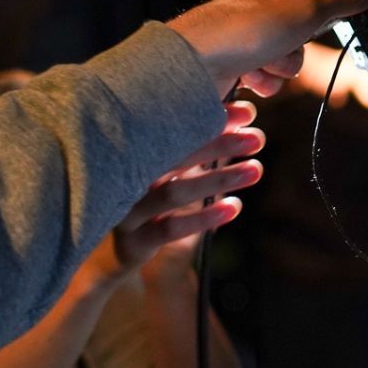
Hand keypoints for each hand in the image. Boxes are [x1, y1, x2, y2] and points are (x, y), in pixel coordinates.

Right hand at [80, 102, 265, 292]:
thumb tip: (246, 117)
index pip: (175, 127)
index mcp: (135, 151)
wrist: (111, 255)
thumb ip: (200, 147)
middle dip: (218, 142)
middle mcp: (125, 175)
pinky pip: (169, 228)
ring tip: (256, 170)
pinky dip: (204, 217)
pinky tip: (234, 208)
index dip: (212, 116)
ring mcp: (126, 208)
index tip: (248, 111)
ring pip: (173, 192)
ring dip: (217, 179)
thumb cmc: (150, 201)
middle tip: (257, 137)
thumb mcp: (172, 172)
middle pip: (173, 154)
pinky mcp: (132, 241)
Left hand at [170, 0, 367, 95]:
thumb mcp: (309, 10)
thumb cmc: (244, 28)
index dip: (336, 1)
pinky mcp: (243, 52)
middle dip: (303, 42)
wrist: (196, 64)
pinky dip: (266, 77)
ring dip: (284, 64)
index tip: (341, 15)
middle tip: (288, 40)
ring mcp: (254, 24)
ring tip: (264, 60)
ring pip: (293, 51)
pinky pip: (272, 69)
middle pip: (311, 23)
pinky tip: (251, 75)